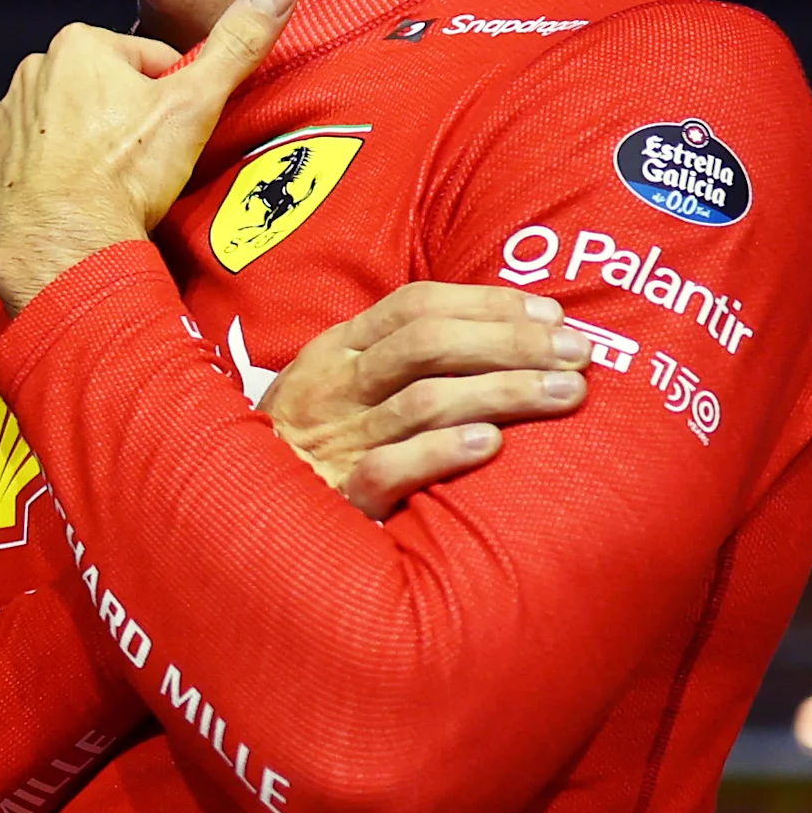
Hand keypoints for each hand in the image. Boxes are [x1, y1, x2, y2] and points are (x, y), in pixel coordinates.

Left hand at [0, 0, 296, 311]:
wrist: (62, 250)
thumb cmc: (126, 175)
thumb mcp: (195, 104)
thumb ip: (237, 42)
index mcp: (74, 48)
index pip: (140, 63)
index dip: (166, 100)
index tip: (169, 136)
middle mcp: (23, 78)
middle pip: (89, 97)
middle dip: (113, 124)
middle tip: (137, 169)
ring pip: (47, 135)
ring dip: (71, 156)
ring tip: (98, 194)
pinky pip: (8, 175)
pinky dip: (30, 190)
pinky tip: (57, 213)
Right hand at [261, 282, 594, 518]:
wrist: (233, 509)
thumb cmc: (303, 444)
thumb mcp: (331, 385)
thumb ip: (390, 359)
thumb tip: (493, 334)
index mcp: (335, 353)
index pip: (415, 306)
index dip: (488, 303)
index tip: (552, 312)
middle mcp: (335, 389)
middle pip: (428, 345)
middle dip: (512, 342)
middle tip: (578, 353)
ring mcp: (335, 441)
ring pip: (423, 401)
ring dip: (503, 392)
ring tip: (565, 394)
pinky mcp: (337, 496)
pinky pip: (389, 469)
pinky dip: (441, 453)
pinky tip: (490, 446)